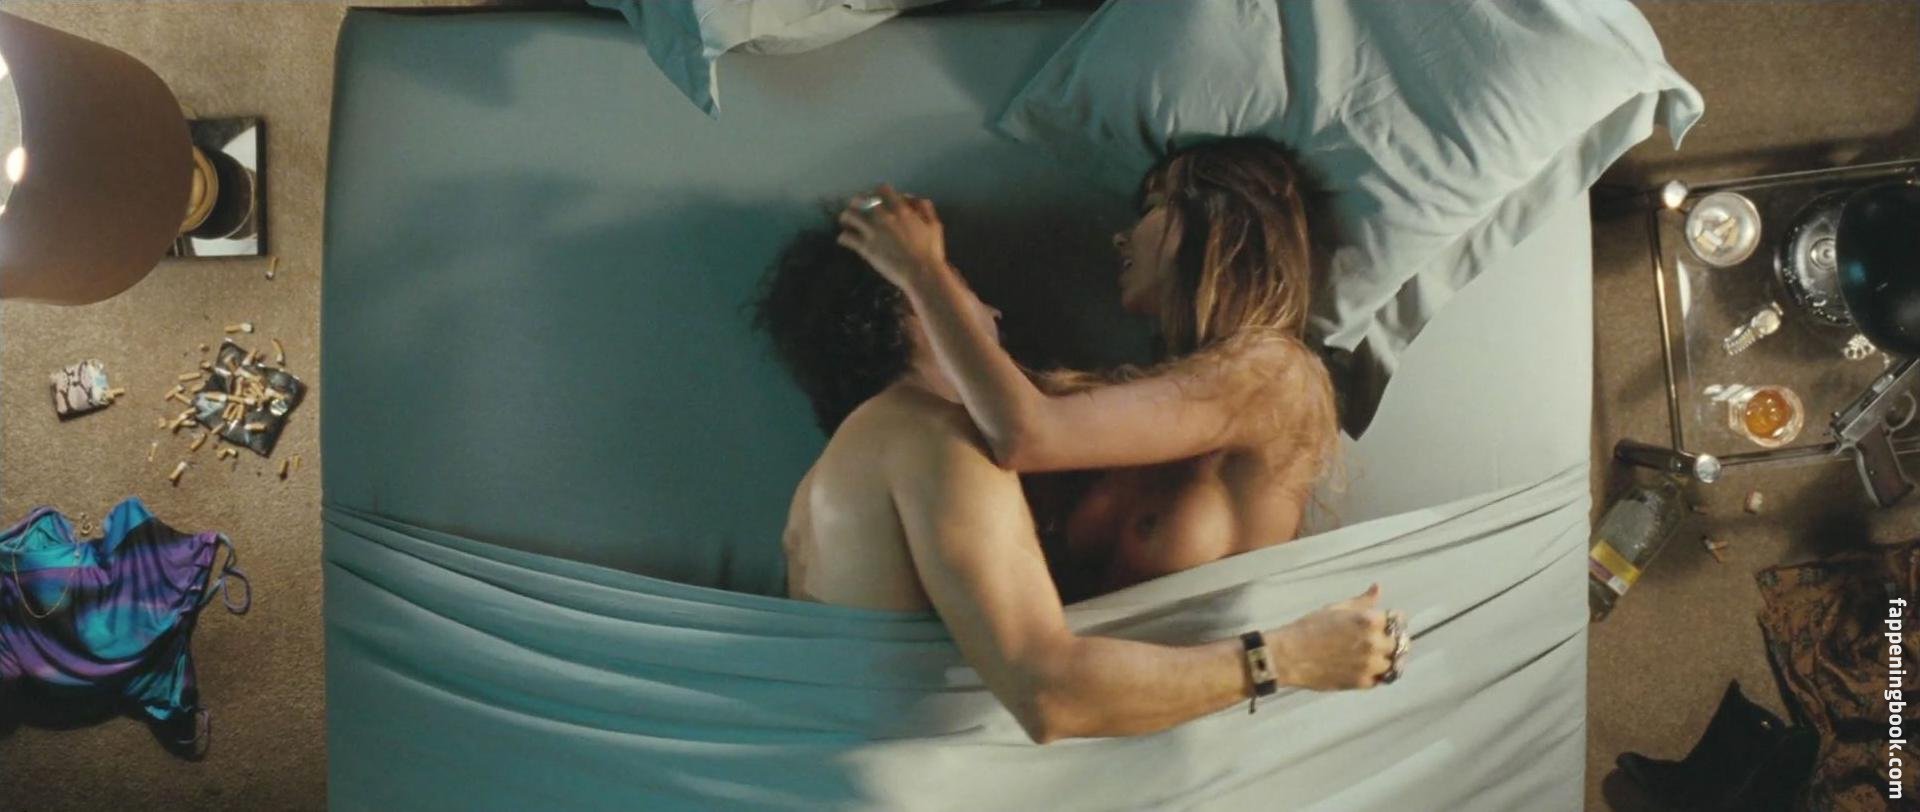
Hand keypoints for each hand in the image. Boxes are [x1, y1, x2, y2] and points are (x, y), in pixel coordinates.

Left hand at [838, 184, 947, 289]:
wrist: (922, 273)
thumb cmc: (931, 251)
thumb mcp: (934, 225)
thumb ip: (925, 208)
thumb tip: (915, 198)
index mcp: (901, 210)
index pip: (882, 190)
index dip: (875, 192)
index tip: (874, 197)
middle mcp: (884, 217)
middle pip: (861, 200)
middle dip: (856, 202)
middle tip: (855, 208)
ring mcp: (873, 232)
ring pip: (849, 216)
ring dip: (846, 217)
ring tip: (845, 222)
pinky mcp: (865, 247)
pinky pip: (847, 237)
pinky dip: (843, 238)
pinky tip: (843, 240)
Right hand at [1266, 584, 1404, 690]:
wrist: (1290, 656)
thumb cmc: (1310, 628)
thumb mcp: (1337, 609)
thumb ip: (1362, 601)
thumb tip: (1378, 588)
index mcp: (1369, 621)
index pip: (1397, 621)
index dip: (1392, 621)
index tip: (1385, 624)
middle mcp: (1374, 643)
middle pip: (1398, 643)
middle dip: (1390, 640)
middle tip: (1378, 641)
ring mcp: (1370, 665)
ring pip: (1391, 663)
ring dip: (1384, 659)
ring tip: (1369, 656)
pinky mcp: (1362, 682)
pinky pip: (1379, 679)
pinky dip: (1374, 674)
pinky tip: (1362, 668)